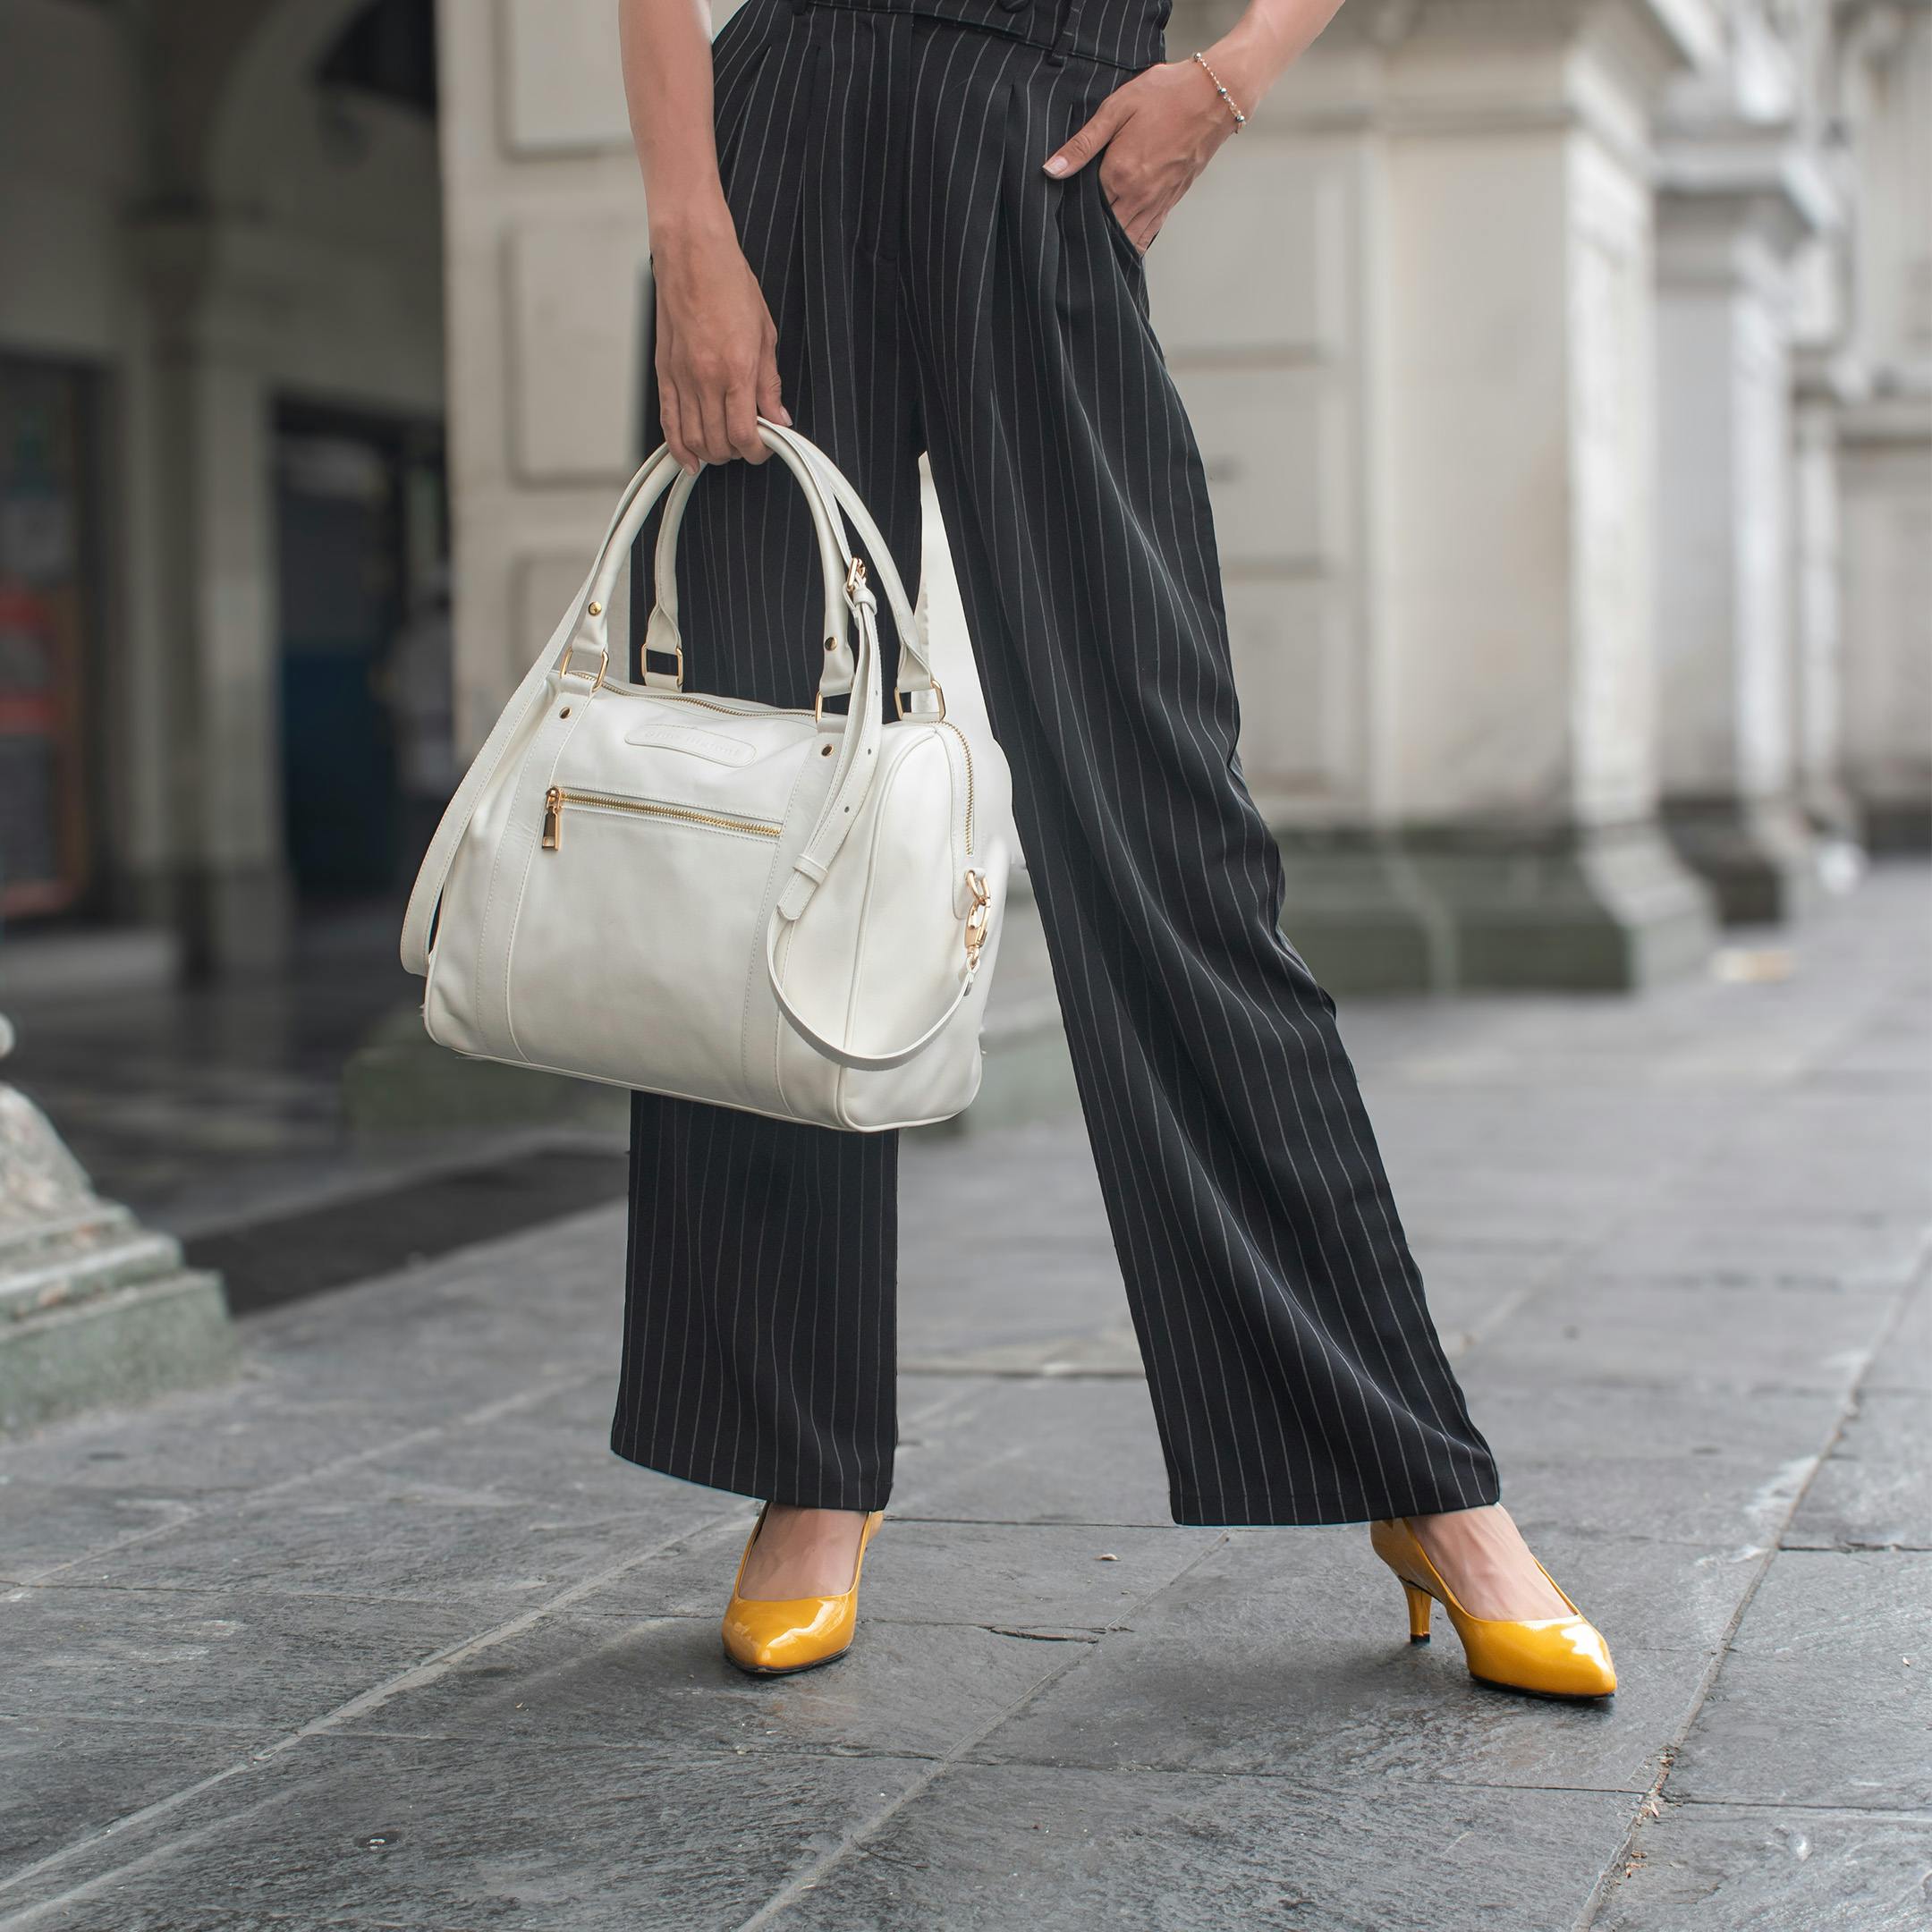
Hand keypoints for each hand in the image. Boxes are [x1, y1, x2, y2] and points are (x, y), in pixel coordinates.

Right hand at [651, 207, 788, 471]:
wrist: (693, 255)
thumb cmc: (729, 284)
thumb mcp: (765, 335)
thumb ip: (770, 384)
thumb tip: (778, 417)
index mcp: (736, 369)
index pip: (743, 434)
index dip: (757, 451)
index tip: (765, 447)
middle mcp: (706, 378)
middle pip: (718, 442)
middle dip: (736, 453)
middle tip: (747, 443)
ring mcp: (681, 377)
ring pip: (692, 439)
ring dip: (710, 453)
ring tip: (724, 448)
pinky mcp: (664, 372)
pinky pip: (668, 421)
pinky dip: (678, 447)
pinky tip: (689, 458)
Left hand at [1042, 57, 1240, 253]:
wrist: (1215, 96)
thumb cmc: (1167, 95)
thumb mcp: (1116, 109)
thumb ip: (1083, 144)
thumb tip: (1051, 170)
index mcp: (1119, 174)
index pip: (1086, 209)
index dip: (1071, 213)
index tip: (1059, 216)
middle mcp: (1139, 195)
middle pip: (1106, 229)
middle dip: (1090, 233)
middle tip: (1072, 236)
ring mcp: (1158, 200)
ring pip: (1129, 237)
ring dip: (1112, 242)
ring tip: (1095, 246)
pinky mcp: (1173, 199)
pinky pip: (1149, 231)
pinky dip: (1135, 239)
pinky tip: (1123, 239)